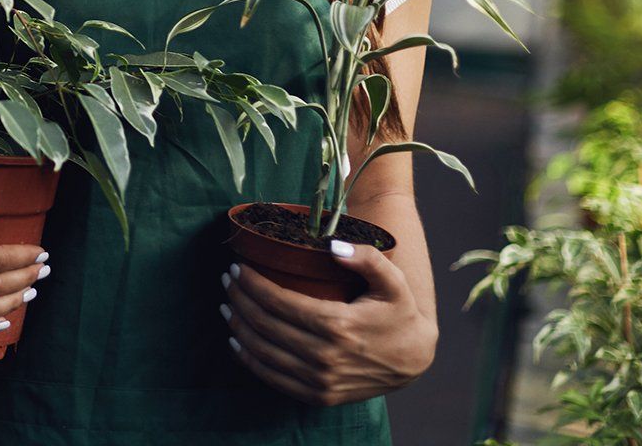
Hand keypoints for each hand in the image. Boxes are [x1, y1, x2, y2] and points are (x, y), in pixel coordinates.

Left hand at [219, 241, 436, 405]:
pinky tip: (237, 341)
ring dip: (239, 327)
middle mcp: (325, 356)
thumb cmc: (399, 314)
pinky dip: (250, 359)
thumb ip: (367, 258)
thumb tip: (333, 246)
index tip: (237, 268)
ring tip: (227, 306)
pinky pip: (274, 379)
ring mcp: (320, 380)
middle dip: (240, 299)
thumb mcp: (393, 282)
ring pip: (264, 353)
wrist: (414, 360)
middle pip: (266, 325)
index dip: (253, 284)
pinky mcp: (319, 395)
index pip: (280, 302)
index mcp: (339, 325)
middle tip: (227, 280)